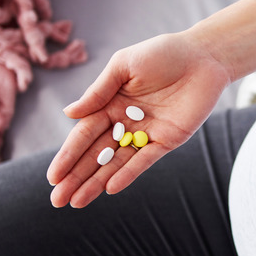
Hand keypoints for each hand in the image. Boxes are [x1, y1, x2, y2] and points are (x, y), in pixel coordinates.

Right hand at [46, 31, 231, 207]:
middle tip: (57, 200)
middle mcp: (125, 122)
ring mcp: (146, 133)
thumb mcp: (124, 66)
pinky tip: (109, 189)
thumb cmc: (161, 54)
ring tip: (76, 202)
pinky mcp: (168, 140)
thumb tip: (68, 114)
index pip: (84, 135)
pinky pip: (144, 160)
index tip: (53, 177)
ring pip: (117, 163)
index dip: (68, 156)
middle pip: (96, 154)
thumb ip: (98, 92)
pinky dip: (128, 174)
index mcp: (110, 104)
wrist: (202, 56)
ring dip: (97, 182)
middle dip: (76, 177)